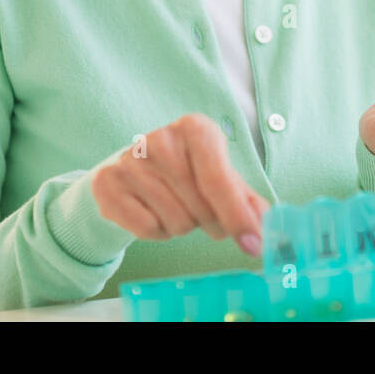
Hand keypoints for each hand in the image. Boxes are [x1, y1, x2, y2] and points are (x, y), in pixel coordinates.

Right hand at [91, 113, 268, 255]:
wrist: (131, 170)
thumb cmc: (187, 173)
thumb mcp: (220, 177)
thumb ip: (247, 202)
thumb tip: (267, 228)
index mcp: (196, 129)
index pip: (219, 180)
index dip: (237, 216)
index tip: (253, 244)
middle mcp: (161, 138)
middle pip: (199, 207)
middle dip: (208, 220)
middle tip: (202, 212)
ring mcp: (130, 159)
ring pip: (174, 221)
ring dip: (182, 225)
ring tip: (175, 206)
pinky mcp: (107, 182)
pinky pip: (145, 228)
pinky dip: (156, 231)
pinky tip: (153, 212)